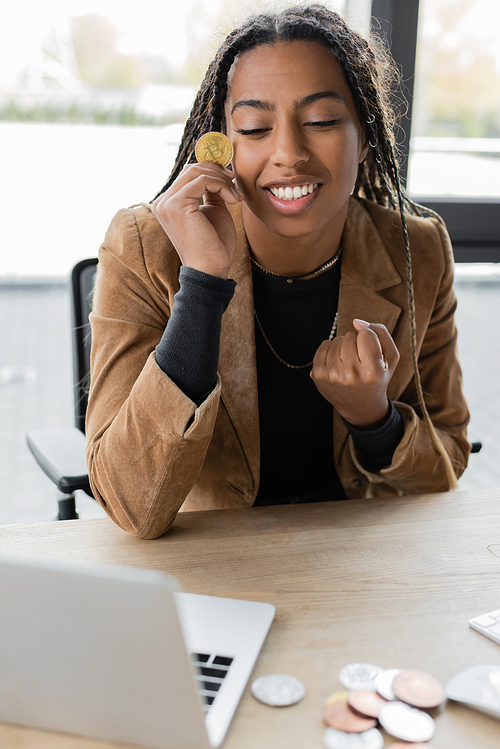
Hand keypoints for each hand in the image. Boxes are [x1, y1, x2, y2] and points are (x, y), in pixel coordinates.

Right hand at [151, 163, 243, 278]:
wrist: (211, 269)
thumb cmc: (214, 245)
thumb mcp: (213, 210)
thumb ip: (211, 191)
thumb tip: (218, 172)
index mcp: (168, 204)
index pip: (188, 174)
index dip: (211, 171)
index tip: (231, 180)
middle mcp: (163, 202)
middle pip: (191, 169)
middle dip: (217, 172)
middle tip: (235, 183)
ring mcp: (167, 204)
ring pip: (197, 172)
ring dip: (222, 180)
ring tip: (236, 196)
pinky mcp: (176, 205)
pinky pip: (202, 181)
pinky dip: (221, 186)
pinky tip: (233, 200)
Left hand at [310, 319, 399, 428]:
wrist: (360, 406)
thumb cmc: (377, 378)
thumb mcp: (391, 358)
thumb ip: (380, 333)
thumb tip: (356, 322)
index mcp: (372, 371)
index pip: (366, 334)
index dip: (369, 339)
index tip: (371, 352)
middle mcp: (350, 374)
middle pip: (350, 335)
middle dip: (356, 343)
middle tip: (360, 360)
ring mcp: (331, 375)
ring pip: (337, 339)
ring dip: (344, 346)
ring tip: (349, 362)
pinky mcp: (317, 375)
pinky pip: (324, 344)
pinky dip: (331, 349)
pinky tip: (338, 362)